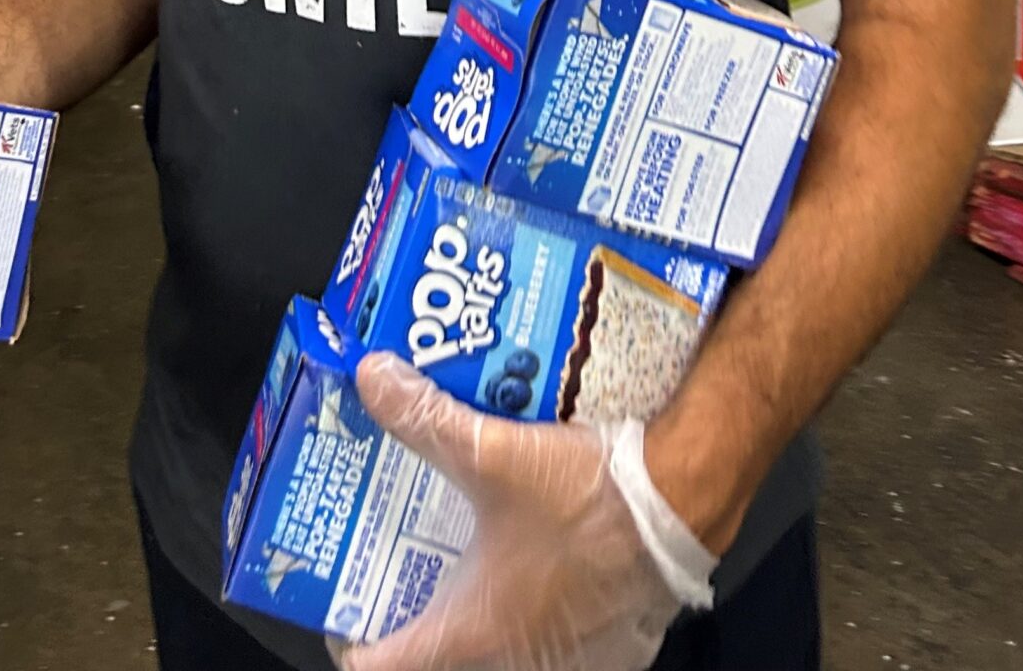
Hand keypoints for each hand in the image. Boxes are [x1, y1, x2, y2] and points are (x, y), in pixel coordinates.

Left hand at [335, 357, 687, 670]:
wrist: (681, 504)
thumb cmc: (592, 498)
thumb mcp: (493, 449)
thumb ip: (425, 417)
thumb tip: (374, 380)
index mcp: (473, 629)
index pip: (384, 665)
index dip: (354, 635)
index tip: (341, 607)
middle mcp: (514, 657)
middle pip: (442, 654)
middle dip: (416, 605)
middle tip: (400, 557)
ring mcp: (565, 661)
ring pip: (500, 648)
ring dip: (480, 607)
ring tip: (466, 551)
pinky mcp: (607, 648)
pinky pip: (556, 642)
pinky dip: (538, 610)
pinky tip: (537, 560)